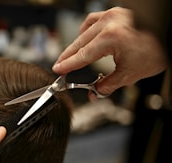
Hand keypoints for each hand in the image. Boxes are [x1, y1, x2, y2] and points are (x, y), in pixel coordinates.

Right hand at [52, 7, 166, 99]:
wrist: (170, 35)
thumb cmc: (157, 51)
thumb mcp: (131, 74)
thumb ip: (108, 85)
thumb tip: (96, 93)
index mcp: (111, 37)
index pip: (82, 55)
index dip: (68, 64)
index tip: (58, 70)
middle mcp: (110, 23)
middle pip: (79, 42)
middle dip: (68, 55)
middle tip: (60, 66)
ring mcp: (113, 15)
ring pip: (85, 30)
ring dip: (76, 43)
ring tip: (71, 55)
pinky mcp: (117, 13)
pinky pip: (94, 20)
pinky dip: (87, 30)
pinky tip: (86, 37)